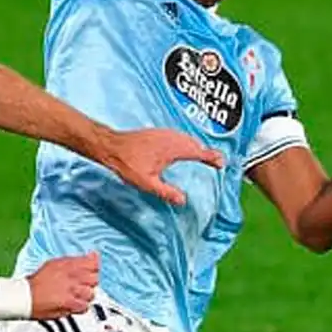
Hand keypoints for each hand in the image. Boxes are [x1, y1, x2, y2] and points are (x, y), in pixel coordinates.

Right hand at [27, 252, 98, 319]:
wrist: (26, 296)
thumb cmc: (37, 282)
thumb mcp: (54, 264)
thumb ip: (72, 262)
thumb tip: (88, 258)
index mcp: (67, 265)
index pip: (92, 263)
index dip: (95, 265)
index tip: (93, 266)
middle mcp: (71, 277)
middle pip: (95, 279)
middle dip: (91, 281)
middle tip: (84, 283)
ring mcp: (71, 291)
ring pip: (91, 293)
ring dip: (86, 294)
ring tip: (77, 294)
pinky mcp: (69, 305)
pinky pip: (85, 307)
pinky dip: (81, 306)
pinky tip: (74, 303)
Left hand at [100, 128, 224, 205]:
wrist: (111, 146)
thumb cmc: (127, 163)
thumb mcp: (147, 183)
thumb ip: (166, 192)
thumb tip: (183, 200)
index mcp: (173, 148)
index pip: (199, 151)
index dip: (212, 157)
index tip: (221, 162)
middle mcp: (171, 137)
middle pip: (195, 143)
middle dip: (206, 152)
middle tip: (215, 161)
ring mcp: (163, 132)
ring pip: (186, 138)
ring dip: (196, 146)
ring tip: (202, 155)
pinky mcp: (157, 132)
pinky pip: (178, 135)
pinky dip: (185, 142)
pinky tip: (181, 148)